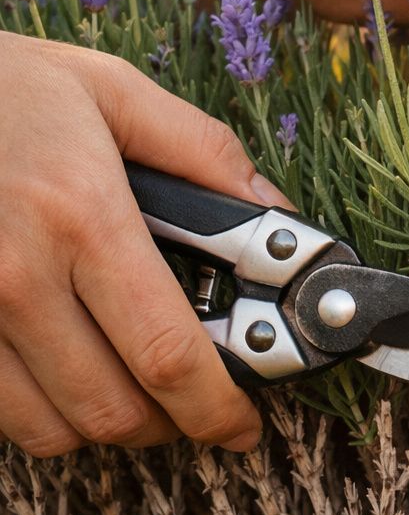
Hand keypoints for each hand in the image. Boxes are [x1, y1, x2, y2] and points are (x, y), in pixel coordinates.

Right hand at [0, 32, 282, 455]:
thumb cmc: (0, 86)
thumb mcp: (111, 91)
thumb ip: (204, 152)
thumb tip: (275, 211)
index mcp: (82, 217)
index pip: (166, 354)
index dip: (216, 408)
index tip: (243, 426)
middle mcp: (15, 277)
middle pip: (112, 409)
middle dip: (170, 423)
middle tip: (196, 404)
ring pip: (49, 428)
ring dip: (106, 424)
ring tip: (134, 388)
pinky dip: (41, 412)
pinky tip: (66, 372)